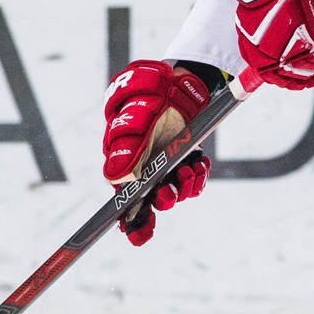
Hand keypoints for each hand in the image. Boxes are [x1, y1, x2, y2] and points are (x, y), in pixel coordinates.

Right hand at [101, 60, 212, 246]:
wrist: (181, 77)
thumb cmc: (150, 92)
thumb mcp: (137, 113)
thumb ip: (127, 143)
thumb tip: (115, 177)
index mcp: (122, 160)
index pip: (122, 199)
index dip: (129, 221)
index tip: (139, 236)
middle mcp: (142, 167)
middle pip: (149, 201)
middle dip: (162, 203)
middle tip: (169, 193)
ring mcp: (164, 164)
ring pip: (174, 191)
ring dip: (183, 187)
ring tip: (190, 170)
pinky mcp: (185, 159)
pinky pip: (193, 178)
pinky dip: (198, 175)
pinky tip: (199, 163)